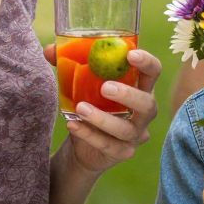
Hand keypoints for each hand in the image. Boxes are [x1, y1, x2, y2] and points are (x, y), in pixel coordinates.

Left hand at [50, 47, 160, 175]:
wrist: (83, 145)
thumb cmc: (89, 105)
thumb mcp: (80, 83)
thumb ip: (68, 65)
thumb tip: (50, 50)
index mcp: (139, 87)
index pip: (153, 72)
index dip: (147, 63)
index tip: (130, 55)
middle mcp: (143, 112)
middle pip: (148, 104)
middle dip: (129, 95)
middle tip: (105, 87)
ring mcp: (135, 134)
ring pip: (126, 129)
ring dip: (103, 118)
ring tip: (80, 108)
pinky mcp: (122, 152)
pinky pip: (108, 145)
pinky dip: (89, 134)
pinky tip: (72, 125)